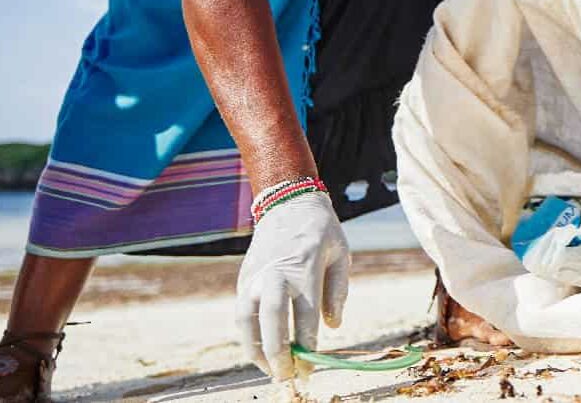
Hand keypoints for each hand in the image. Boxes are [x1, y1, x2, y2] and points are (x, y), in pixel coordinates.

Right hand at [236, 190, 350, 380]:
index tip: (310, 370)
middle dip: (278, 355)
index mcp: (306, 270)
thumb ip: (338, 292)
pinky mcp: (243, 278)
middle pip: (272, 322)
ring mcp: (255, 277)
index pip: (305, 318)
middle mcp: (276, 275)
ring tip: (269, 371)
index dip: (307, 348)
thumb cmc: (321, 231)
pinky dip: (246, 336)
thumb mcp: (341, 255)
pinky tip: (259, 350)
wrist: (287, 202)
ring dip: (255, 351)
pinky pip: (240, 313)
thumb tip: (333, 327)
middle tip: (286, 378)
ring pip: (246, 321)